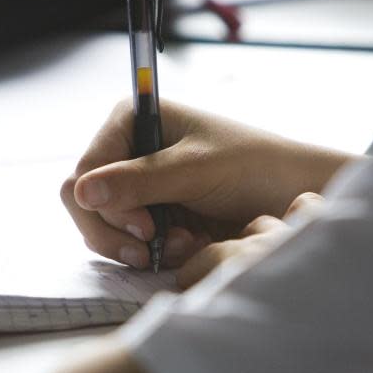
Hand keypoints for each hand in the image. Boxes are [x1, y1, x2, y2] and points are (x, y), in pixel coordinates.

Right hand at [61, 99, 350, 273]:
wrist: (292, 195)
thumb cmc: (251, 168)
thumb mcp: (195, 171)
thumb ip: (139, 181)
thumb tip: (80, 191)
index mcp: (132, 120)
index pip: (85, 169)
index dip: (105, 204)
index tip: (146, 227)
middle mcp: (127, 150)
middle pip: (85, 202)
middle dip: (118, 231)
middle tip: (153, 248)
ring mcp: (137, 185)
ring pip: (103, 228)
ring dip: (140, 245)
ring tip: (185, 244)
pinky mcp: (150, 214)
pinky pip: (127, 243)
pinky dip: (153, 252)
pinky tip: (188, 246)